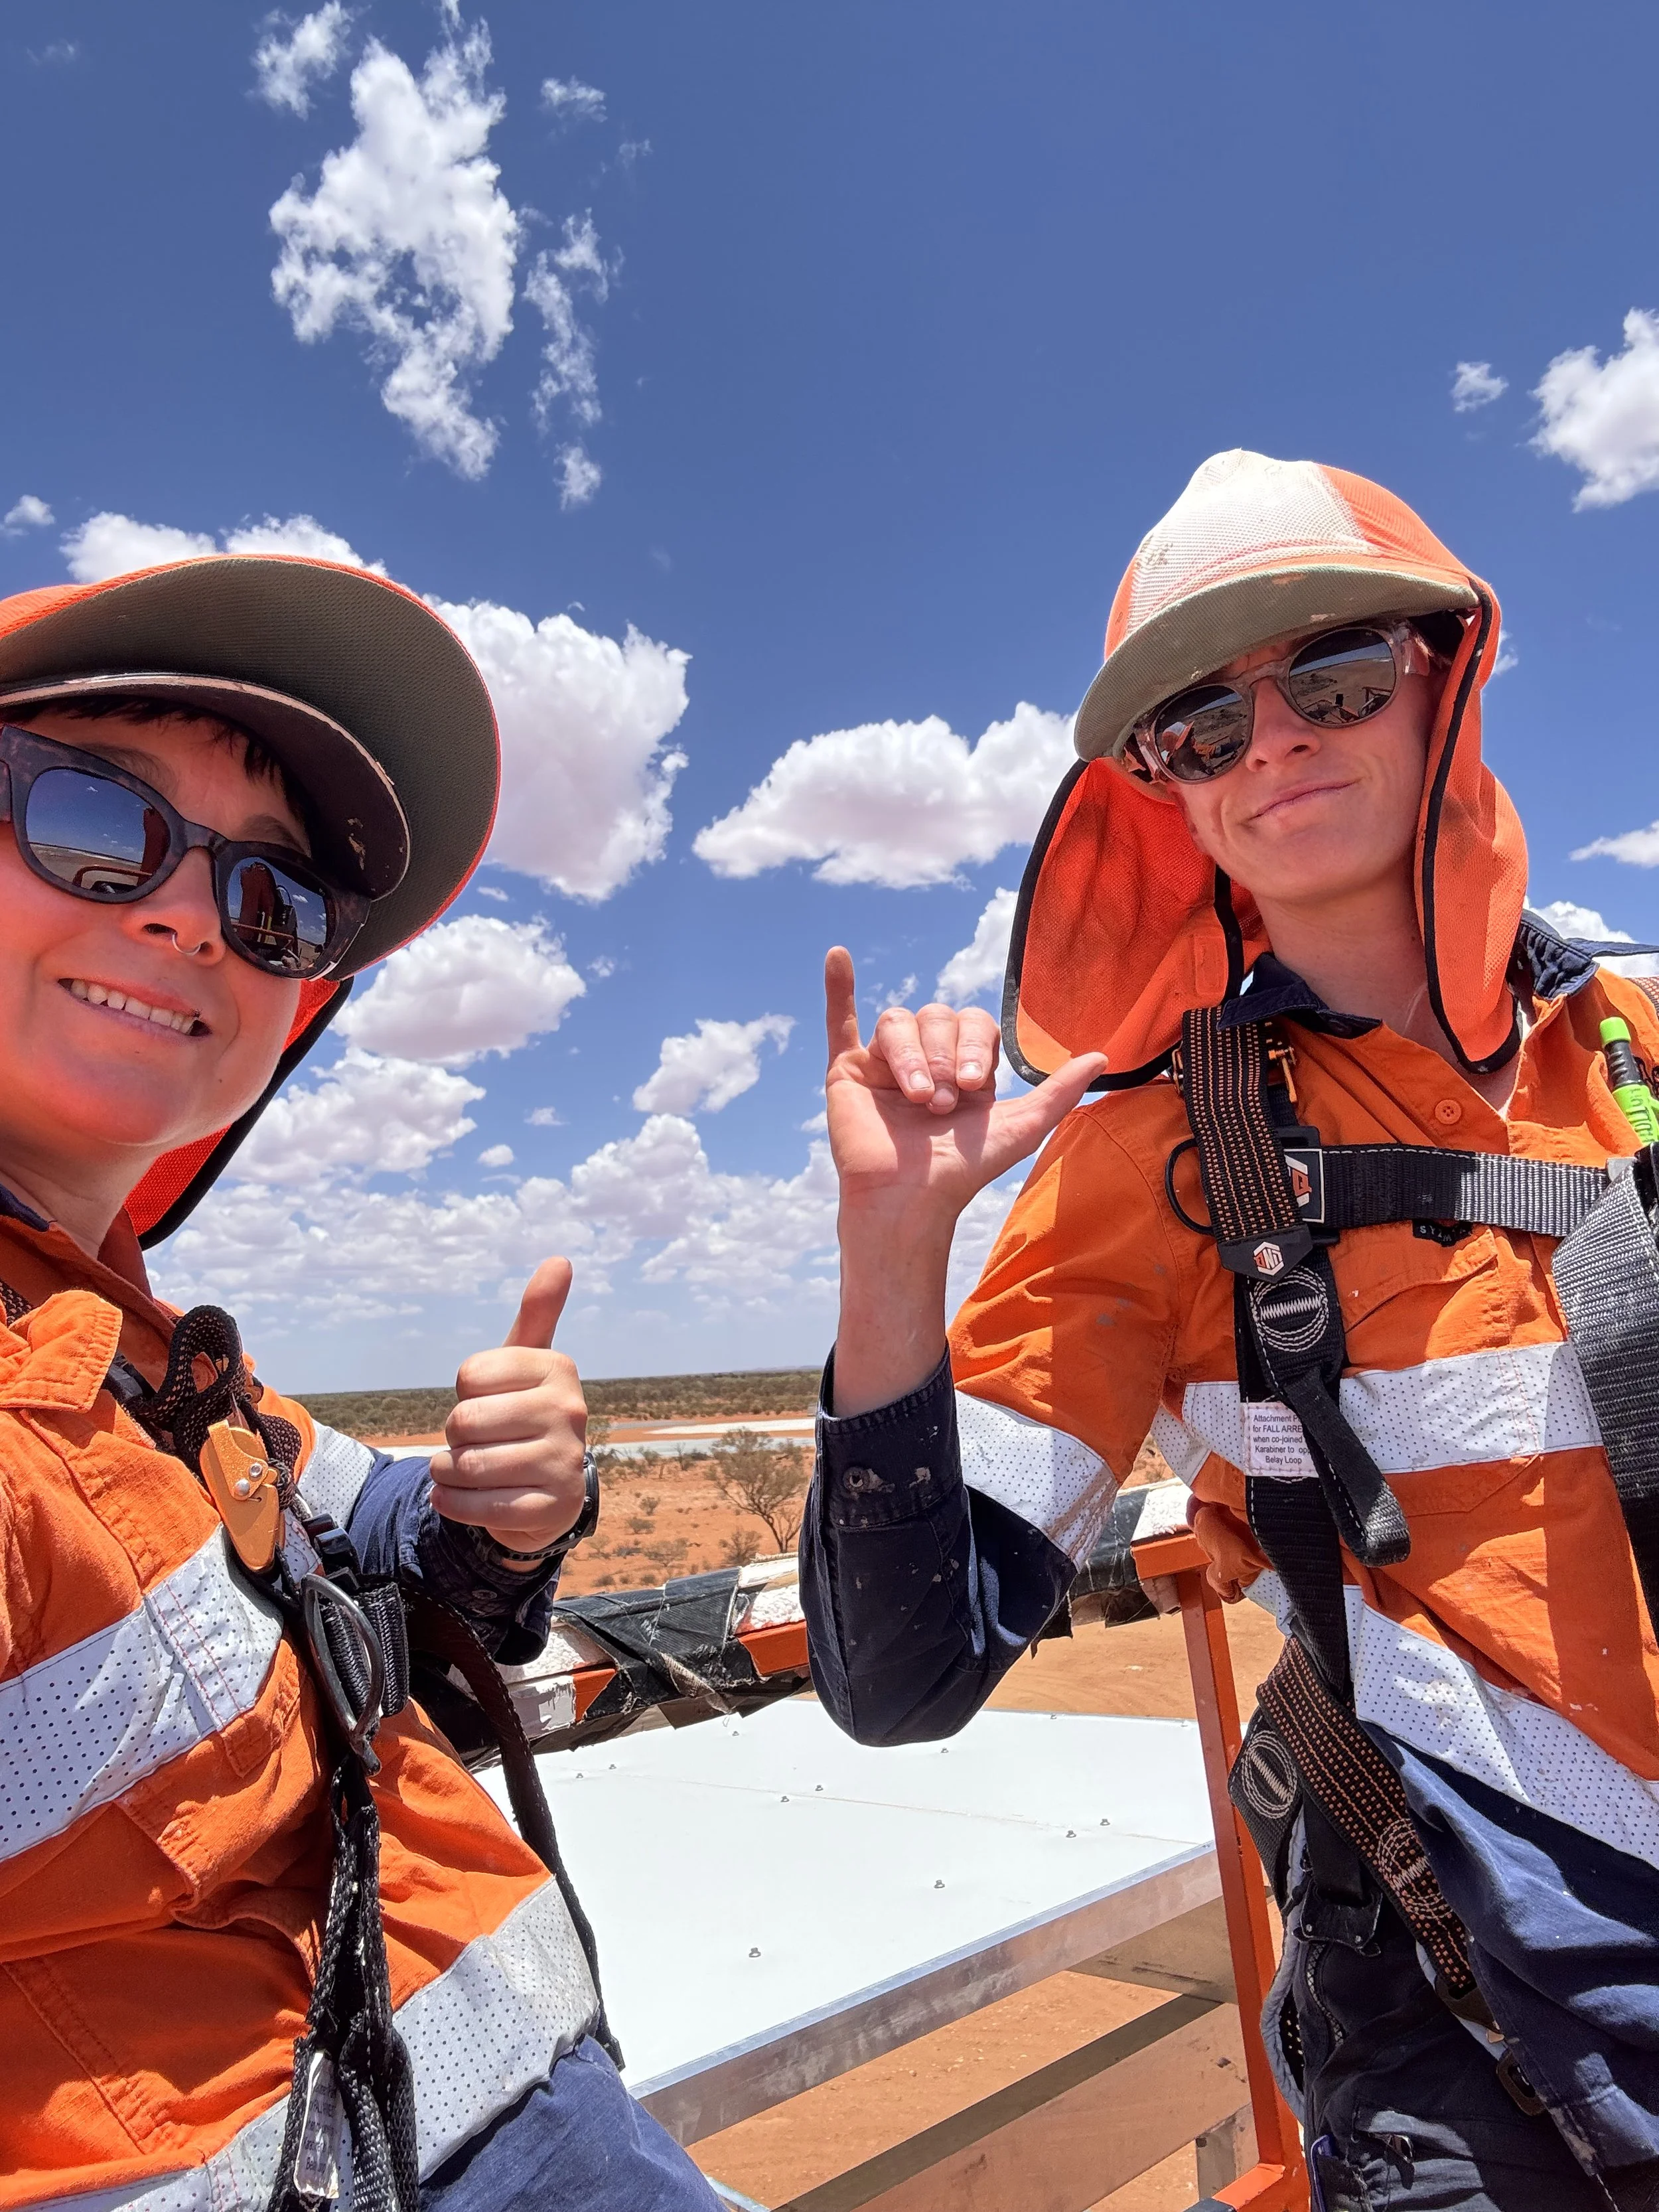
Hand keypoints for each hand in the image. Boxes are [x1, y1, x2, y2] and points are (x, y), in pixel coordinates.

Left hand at [428, 1257, 588, 1560]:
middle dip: (455, 1437)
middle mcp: (571, 1412)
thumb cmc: (522, 1416)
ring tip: (466, 1471)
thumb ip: (537, 1313)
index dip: (464, 1394)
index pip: (469, 1376)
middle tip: (478, 1441)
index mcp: (559, 1368)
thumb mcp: (525, 1364)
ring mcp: (565, 1462)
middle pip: (465, 1422)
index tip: (489, 1402)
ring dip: (448, 1473)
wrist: (545, 1492)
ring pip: (468, 1466)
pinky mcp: (552, 1508)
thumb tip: (560, 1259)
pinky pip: (478, 1508)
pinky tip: (461, 1497)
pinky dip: (454, 1505)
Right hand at [824, 946, 1103, 1227]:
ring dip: (910, 1056)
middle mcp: (924, 1058)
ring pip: (896, 1022)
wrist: (909, 1200)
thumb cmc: (963, 1171)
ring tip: (917, 1098)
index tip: (974, 1087)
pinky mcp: (847, 1072)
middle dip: (942, 1058)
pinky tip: (838, 956)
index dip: (975, 1046)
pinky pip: (839, 1023)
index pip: (973, 1023)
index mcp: (963, 1066)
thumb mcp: (1021, 1126)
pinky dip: (838, 989)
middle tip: (942, 1103)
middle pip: (934, 1017)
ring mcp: (883, 1063)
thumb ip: (1058, 1090)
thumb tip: (1103, 1056)